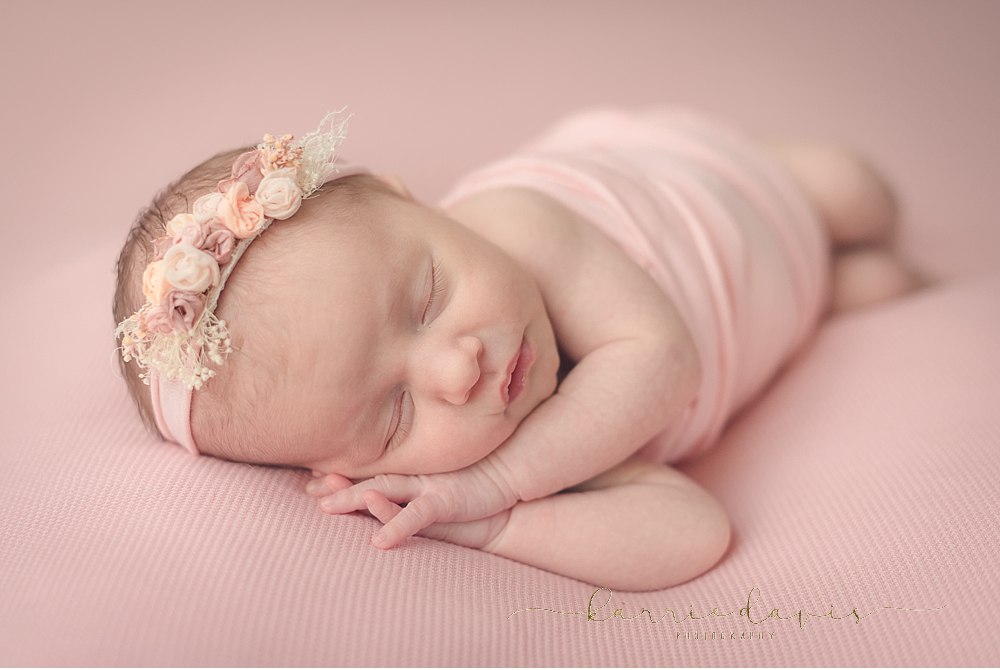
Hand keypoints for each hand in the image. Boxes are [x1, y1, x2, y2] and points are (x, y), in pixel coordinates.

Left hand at [305, 460, 518, 548]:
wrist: (507, 477)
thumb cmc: (471, 485)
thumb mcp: (437, 485)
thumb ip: (414, 487)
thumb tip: (389, 489)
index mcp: (410, 475)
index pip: (370, 474)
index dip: (341, 477)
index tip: (312, 481)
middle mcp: (413, 477)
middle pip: (368, 479)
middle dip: (337, 486)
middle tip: (308, 491)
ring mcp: (427, 487)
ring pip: (383, 492)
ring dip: (354, 499)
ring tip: (326, 507)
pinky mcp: (444, 501)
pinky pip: (416, 517)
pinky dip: (396, 525)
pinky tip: (377, 541)